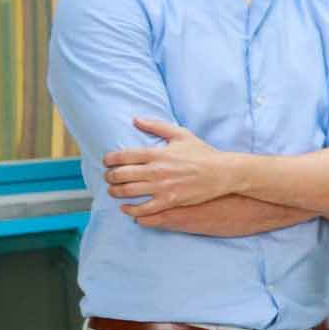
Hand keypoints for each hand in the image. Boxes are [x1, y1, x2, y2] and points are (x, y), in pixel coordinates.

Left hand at [105, 118, 236, 213]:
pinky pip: (142, 209)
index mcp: (158, 153)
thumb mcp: (181, 135)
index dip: (110, 159)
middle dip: (109, 176)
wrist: (221, 173)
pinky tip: (125, 207)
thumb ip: (157, 126)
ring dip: (115, 192)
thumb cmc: (202, 153)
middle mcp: (157, 170)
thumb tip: (135, 120)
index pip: (124, 156)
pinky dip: (129, 209)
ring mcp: (162, 187)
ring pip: (127, 192)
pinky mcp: (168, 201)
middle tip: (108, 177)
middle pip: (121, 175)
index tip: (107, 161)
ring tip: (114, 190)